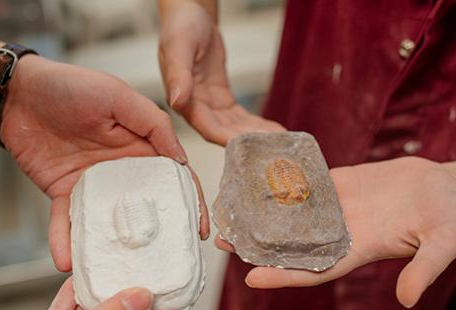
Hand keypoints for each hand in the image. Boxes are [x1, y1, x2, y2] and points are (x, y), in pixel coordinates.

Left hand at [1, 56, 209, 270]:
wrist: (17, 93)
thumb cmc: (70, 85)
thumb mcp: (119, 96)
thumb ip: (154, 125)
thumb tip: (181, 160)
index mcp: (142, 148)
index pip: (175, 179)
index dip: (191, 204)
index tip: (201, 231)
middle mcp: (121, 171)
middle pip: (147, 209)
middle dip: (159, 237)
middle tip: (166, 264)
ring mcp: (93, 186)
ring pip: (108, 225)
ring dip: (112, 249)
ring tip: (118, 275)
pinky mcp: (63, 194)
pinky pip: (67, 223)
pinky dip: (64, 243)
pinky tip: (66, 262)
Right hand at [159, 1, 284, 145]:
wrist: (190, 15)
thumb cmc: (181, 27)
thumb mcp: (179, 46)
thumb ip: (178, 75)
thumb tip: (176, 101)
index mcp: (182, 99)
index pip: (205, 126)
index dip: (225, 139)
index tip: (246, 147)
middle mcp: (195, 108)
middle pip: (223, 132)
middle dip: (247, 142)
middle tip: (271, 149)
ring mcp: (209, 105)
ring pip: (234, 127)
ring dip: (255, 135)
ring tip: (279, 142)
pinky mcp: (221, 100)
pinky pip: (240, 117)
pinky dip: (255, 124)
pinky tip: (273, 131)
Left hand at [219, 157, 455, 307]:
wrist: (449, 188)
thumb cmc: (449, 219)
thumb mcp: (443, 246)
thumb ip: (423, 269)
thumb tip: (407, 299)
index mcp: (359, 249)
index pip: (314, 270)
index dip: (283, 276)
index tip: (251, 278)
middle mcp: (342, 230)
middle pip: (293, 242)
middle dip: (259, 244)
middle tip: (222, 240)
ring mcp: (339, 206)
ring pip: (294, 211)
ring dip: (263, 211)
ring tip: (229, 205)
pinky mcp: (341, 182)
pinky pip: (308, 182)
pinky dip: (285, 179)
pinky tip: (259, 173)